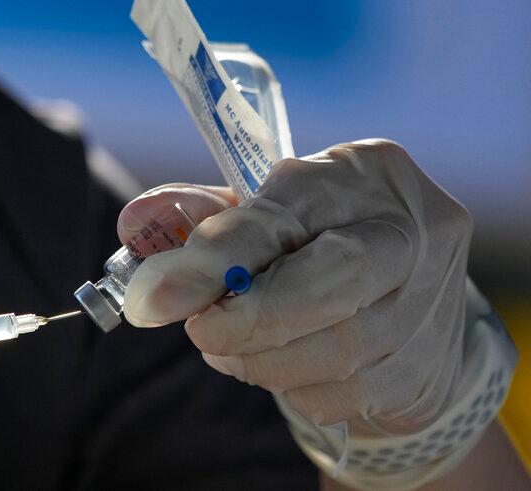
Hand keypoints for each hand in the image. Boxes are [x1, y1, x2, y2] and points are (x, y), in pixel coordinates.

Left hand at [123, 140, 470, 434]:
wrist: (407, 292)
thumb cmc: (316, 237)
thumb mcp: (267, 207)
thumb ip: (204, 214)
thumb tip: (136, 222)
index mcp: (360, 171)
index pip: (282, 216)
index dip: (214, 258)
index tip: (156, 294)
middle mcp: (411, 230)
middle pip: (332, 284)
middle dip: (249, 319)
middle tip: (200, 332)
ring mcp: (430, 302)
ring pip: (336, 351)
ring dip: (261, 358)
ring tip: (228, 346)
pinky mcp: (426, 366)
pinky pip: (343, 395)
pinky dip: (293, 387)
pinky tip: (275, 365)